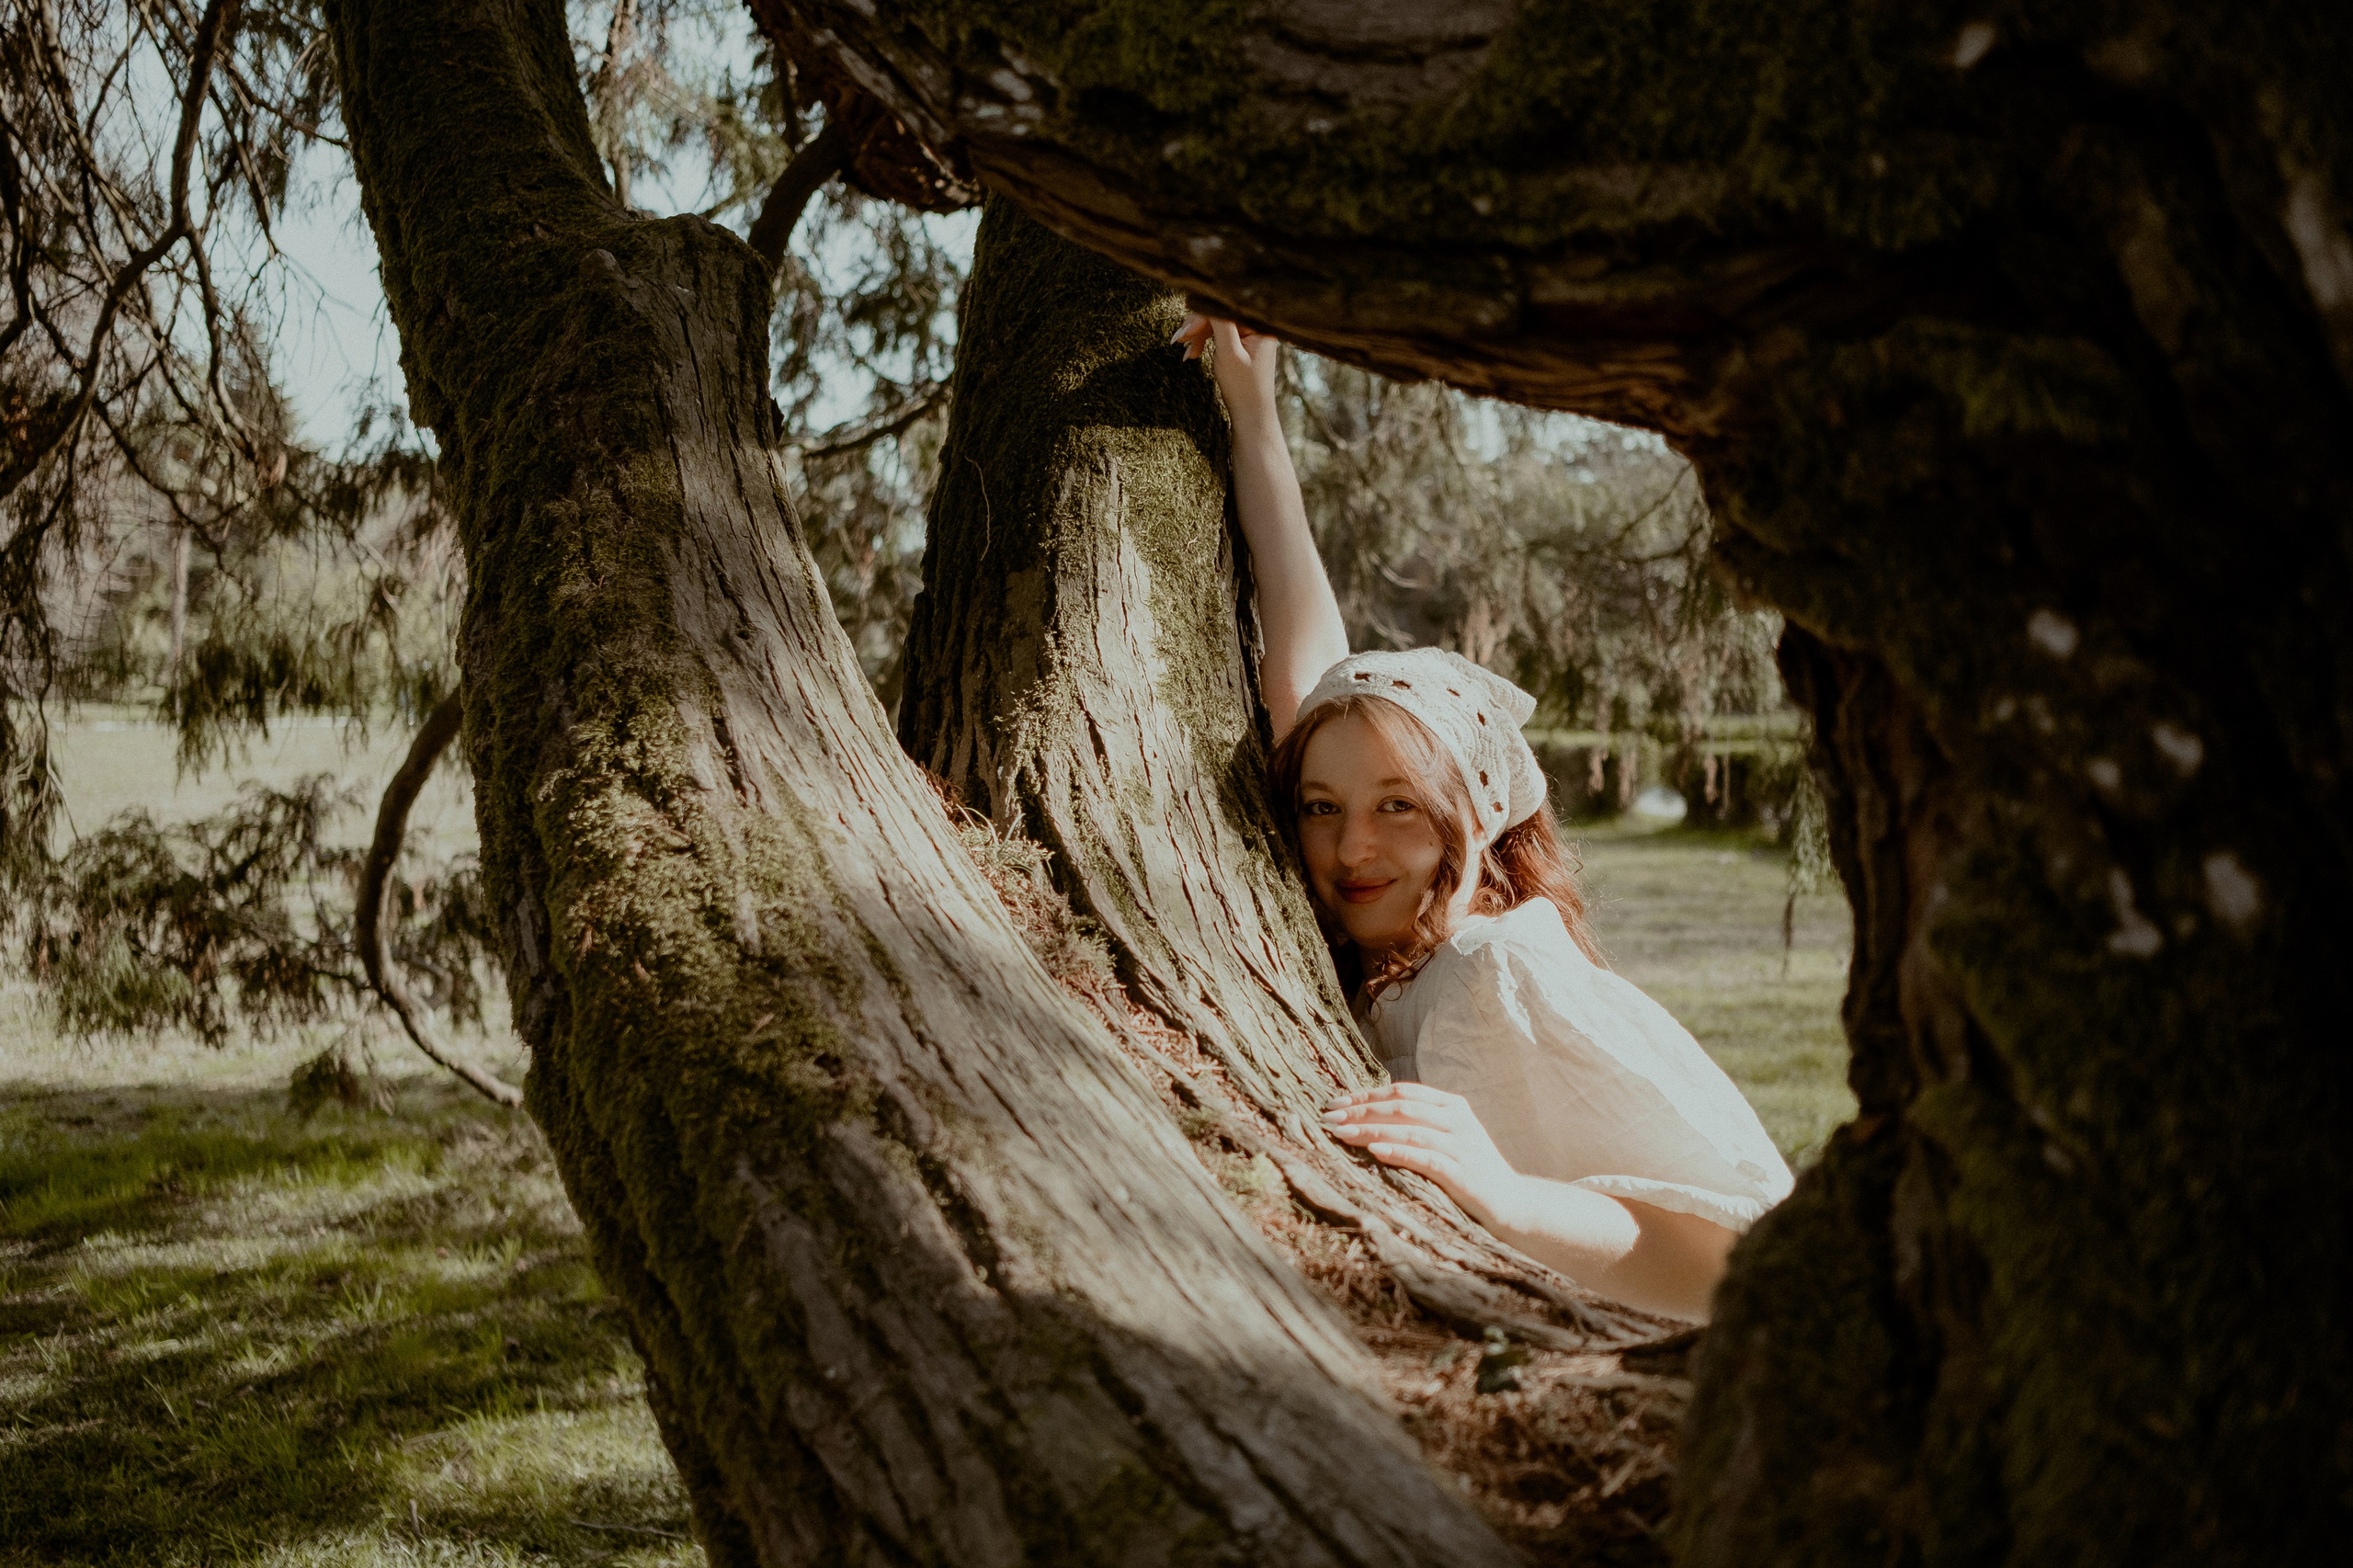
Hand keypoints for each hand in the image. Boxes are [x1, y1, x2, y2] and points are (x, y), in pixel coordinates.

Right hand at [1172, 313, 1279, 423]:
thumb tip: (1208, 297)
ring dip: (1198, 336)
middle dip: (1197, 327)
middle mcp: (1257, 326)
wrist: (1251, 414)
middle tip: (1178, 341)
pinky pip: (1219, 335)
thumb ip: (1220, 324)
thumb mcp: (1229, 353)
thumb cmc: (1243, 387)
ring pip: (1216, 324)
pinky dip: (1204, 342)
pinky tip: (1191, 354)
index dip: (1202, 317)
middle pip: (1219, 315)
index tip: (1184, 331)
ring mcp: (1250, 334)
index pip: (1224, 310)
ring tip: (1184, 352)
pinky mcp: (1243, 343)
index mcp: (1260, 325)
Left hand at [1321, 1082, 1527, 1228]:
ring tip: (1340, 1133)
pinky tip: (1373, 1150)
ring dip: (1370, 1130)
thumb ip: (1420, 1123)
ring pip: (1408, 1129)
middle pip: (1400, 1106)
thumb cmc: (1472, 1171)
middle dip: (1360, 1110)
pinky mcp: (1461, 1173)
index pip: (1402, 1091)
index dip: (1366, 1094)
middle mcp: (1458, 1120)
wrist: (1513, 1203)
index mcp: (1453, 1105)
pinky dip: (1397, 1152)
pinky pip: (1424, 1157)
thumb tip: (1370, 1117)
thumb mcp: (1450, 1138)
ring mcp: (1461, 1145)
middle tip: (1328, 1116)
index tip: (1336, 1102)